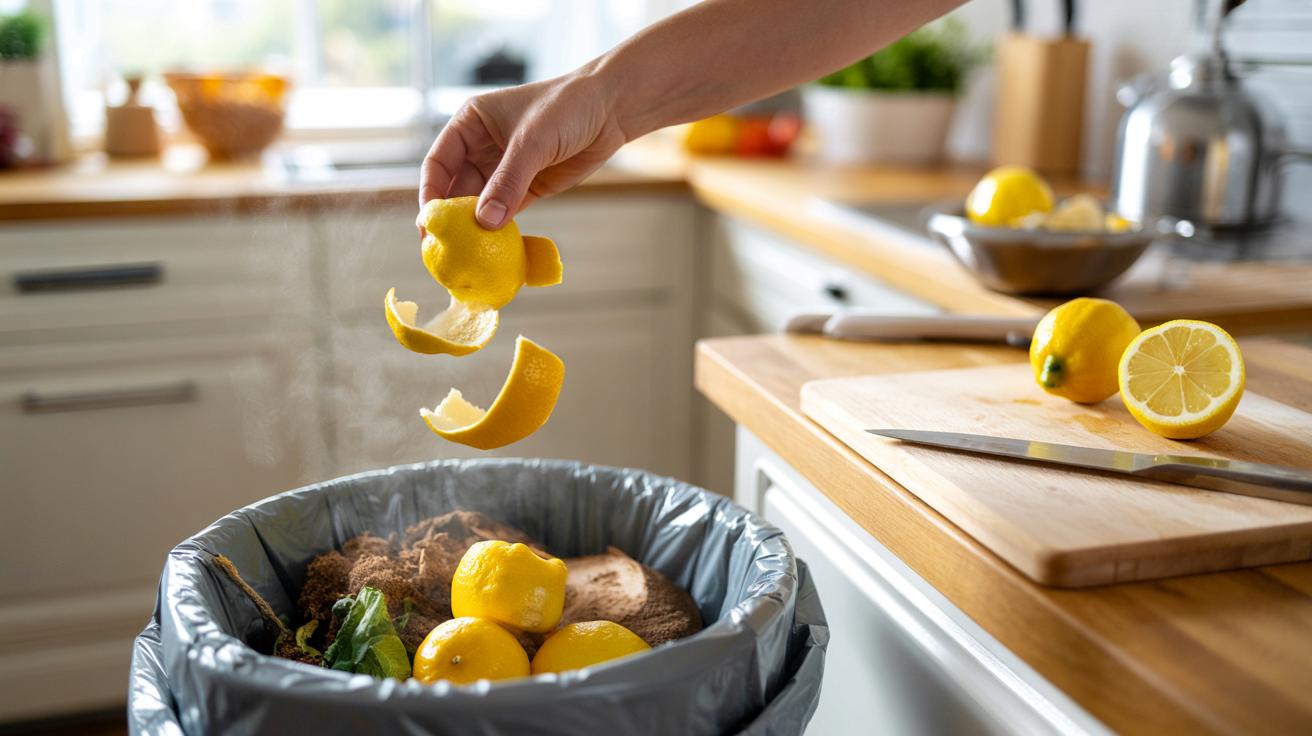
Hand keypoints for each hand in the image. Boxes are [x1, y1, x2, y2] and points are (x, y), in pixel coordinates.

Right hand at [420, 70, 627, 229]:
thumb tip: (485, 222)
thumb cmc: (567, 108)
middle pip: (455, 188)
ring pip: (479, 204)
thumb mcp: (532, 142)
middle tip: (443, 248)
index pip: (439, 162)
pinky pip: (505, 212)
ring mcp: (504, 169)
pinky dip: (499, 229)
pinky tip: (493, 248)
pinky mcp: (527, 187)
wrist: (610, 109)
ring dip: (474, 227)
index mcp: (470, 124)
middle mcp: (481, 147)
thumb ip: (508, 182)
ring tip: (466, 255)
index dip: (431, 192)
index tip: (430, 222)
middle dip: (449, 218)